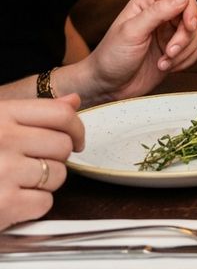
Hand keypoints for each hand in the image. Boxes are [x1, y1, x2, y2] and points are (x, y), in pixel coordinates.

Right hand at [0, 94, 82, 228]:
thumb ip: (33, 113)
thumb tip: (73, 102)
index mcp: (1, 116)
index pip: (60, 115)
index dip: (76, 128)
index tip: (76, 139)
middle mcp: (4, 140)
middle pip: (63, 146)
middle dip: (56, 158)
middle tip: (34, 164)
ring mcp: (4, 172)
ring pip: (58, 175)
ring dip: (44, 183)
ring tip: (17, 182)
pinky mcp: (4, 204)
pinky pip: (44, 203)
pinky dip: (33, 206)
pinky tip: (12, 200)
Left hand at [76, 0, 196, 103]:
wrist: (106, 87)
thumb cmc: (110, 58)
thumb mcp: (131, 31)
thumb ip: (157, 12)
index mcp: (149, 5)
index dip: (191, 10)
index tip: (188, 26)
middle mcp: (161, 18)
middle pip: (193, 17)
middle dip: (185, 36)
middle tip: (170, 50)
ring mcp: (169, 36)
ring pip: (195, 36)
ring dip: (182, 52)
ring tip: (163, 61)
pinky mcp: (174, 53)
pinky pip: (194, 53)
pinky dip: (183, 62)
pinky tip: (165, 67)